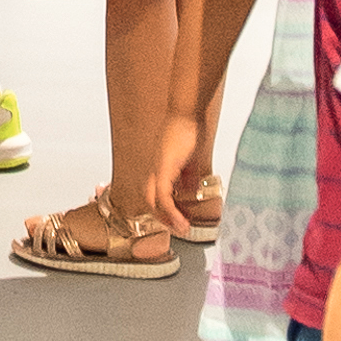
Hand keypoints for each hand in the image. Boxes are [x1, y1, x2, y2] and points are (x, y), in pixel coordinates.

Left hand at [148, 112, 204, 234]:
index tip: (176, 220)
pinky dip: (170, 211)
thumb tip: (189, 190)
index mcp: (159, 166)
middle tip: (177, 228)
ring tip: (181, 228)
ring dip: (166, 218)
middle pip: (149, 199)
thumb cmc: (189, 128)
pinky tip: (181, 219)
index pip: (154, 193)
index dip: (163, 209)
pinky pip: (163, 195)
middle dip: (162, 217)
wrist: (187, 111)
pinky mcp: (163, 167)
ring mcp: (156, 167)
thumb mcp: (191, 159)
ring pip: (152, 200)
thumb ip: (188, 175)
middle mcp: (154, 168)